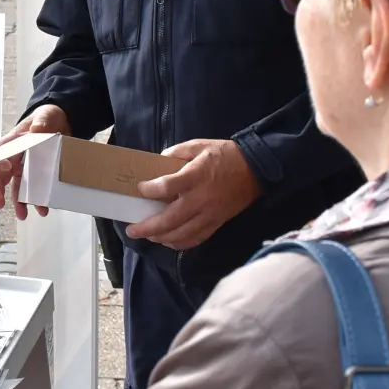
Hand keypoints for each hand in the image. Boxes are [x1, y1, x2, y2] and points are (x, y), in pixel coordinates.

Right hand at [0, 104, 70, 220]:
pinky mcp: (38, 177)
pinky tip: (43, 209)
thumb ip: (41, 121)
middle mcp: (14, 159)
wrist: (62, 124)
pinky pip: (35, 192)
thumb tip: (37, 129)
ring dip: (18, 203)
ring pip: (16, 189)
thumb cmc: (46, 118)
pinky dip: (38, 202)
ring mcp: (25, 170)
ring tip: (23, 214)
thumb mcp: (45, 116)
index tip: (5, 169)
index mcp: (11, 143)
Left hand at [126, 139, 261, 250]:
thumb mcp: (198, 145)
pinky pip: (197, 238)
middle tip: (132, 230)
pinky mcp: (218, 222)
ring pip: (182, 234)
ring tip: (147, 235)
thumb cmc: (225, 155)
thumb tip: (158, 162)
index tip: (140, 189)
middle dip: (148, 227)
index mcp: (195, 176)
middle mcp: (201, 199)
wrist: (256, 168)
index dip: (150, 190)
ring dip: (161, 238)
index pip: (167, 187)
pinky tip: (169, 241)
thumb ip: (176, 152)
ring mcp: (210, 214)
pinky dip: (181, 243)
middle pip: (170, 219)